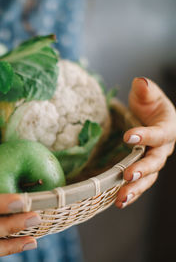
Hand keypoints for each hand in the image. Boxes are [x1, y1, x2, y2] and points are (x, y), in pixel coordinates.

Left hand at [116, 77, 175, 207]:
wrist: (148, 116)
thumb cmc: (148, 104)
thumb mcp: (147, 94)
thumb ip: (145, 90)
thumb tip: (140, 82)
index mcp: (167, 129)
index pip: (159, 134)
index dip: (146, 135)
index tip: (128, 136)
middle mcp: (162, 149)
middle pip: (155, 162)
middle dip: (142, 169)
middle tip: (128, 175)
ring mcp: (152, 162)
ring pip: (148, 179)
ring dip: (135, 189)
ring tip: (121, 198)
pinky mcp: (141, 171)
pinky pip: (138, 185)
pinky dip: (129, 194)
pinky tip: (117, 202)